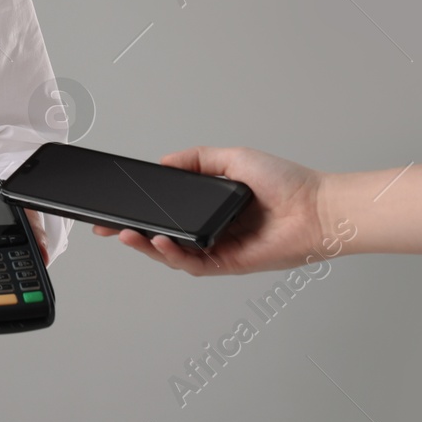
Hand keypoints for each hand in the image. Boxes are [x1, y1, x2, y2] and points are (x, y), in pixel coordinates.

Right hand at [91, 146, 328, 275]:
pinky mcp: (229, 264)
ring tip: (127, 235)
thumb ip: (196, 159)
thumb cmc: (285, 182)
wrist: (316, 208)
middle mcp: (211, 229)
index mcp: (210, 206)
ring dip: (146, 246)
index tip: (115, 206)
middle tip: (105, 227)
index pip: (166, 210)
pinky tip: (161, 242)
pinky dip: (173, 255)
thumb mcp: (232, 157)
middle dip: (130, 234)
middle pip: (162, 236)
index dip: (139, 211)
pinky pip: (193, 264)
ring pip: (171, 254)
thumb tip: (163, 162)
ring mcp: (218, 248)